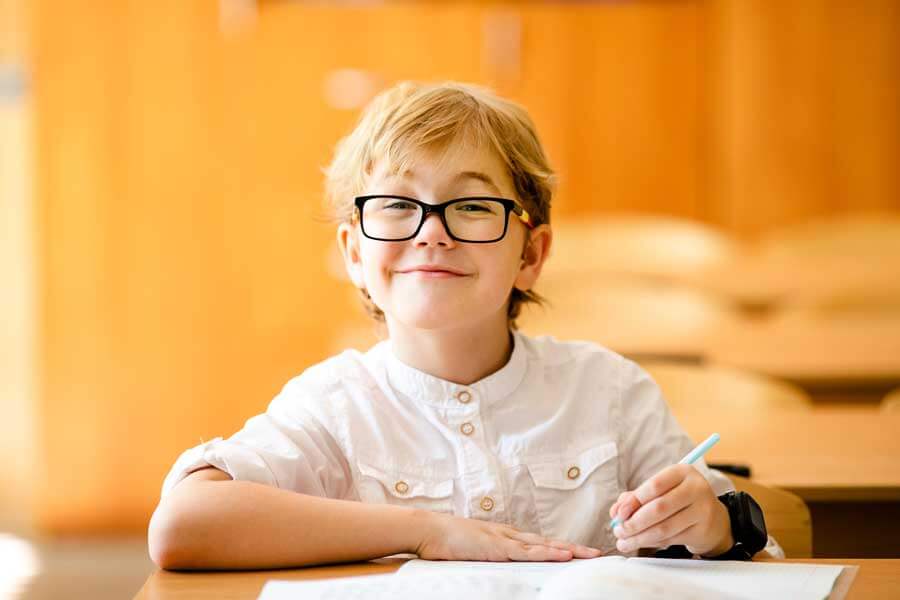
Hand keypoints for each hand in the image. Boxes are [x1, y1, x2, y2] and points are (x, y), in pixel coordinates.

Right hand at [414, 510, 603, 561]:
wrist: (428, 529)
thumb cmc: (447, 541)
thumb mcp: (474, 549)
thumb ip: (490, 555)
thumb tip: (502, 564)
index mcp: (505, 536)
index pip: (540, 543)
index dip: (561, 547)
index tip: (581, 553)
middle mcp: (510, 535)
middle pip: (549, 542)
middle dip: (575, 548)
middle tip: (599, 553)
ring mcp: (504, 540)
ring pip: (544, 545)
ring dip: (569, 549)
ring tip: (591, 555)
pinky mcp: (497, 547)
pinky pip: (527, 551)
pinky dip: (547, 552)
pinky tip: (563, 554)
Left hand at [608, 464, 732, 556]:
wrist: (713, 518)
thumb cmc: (679, 500)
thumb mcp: (661, 491)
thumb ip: (636, 497)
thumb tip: (616, 511)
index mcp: (682, 472)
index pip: (655, 485)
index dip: (634, 501)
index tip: (618, 514)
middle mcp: (696, 488)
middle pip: (659, 508)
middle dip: (634, 523)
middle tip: (619, 531)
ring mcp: (702, 510)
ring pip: (664, 528)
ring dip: (639, 537)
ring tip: (624, 542)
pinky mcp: (702, 531)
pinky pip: (671, 539)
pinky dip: (652, 543)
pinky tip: (641, 543)